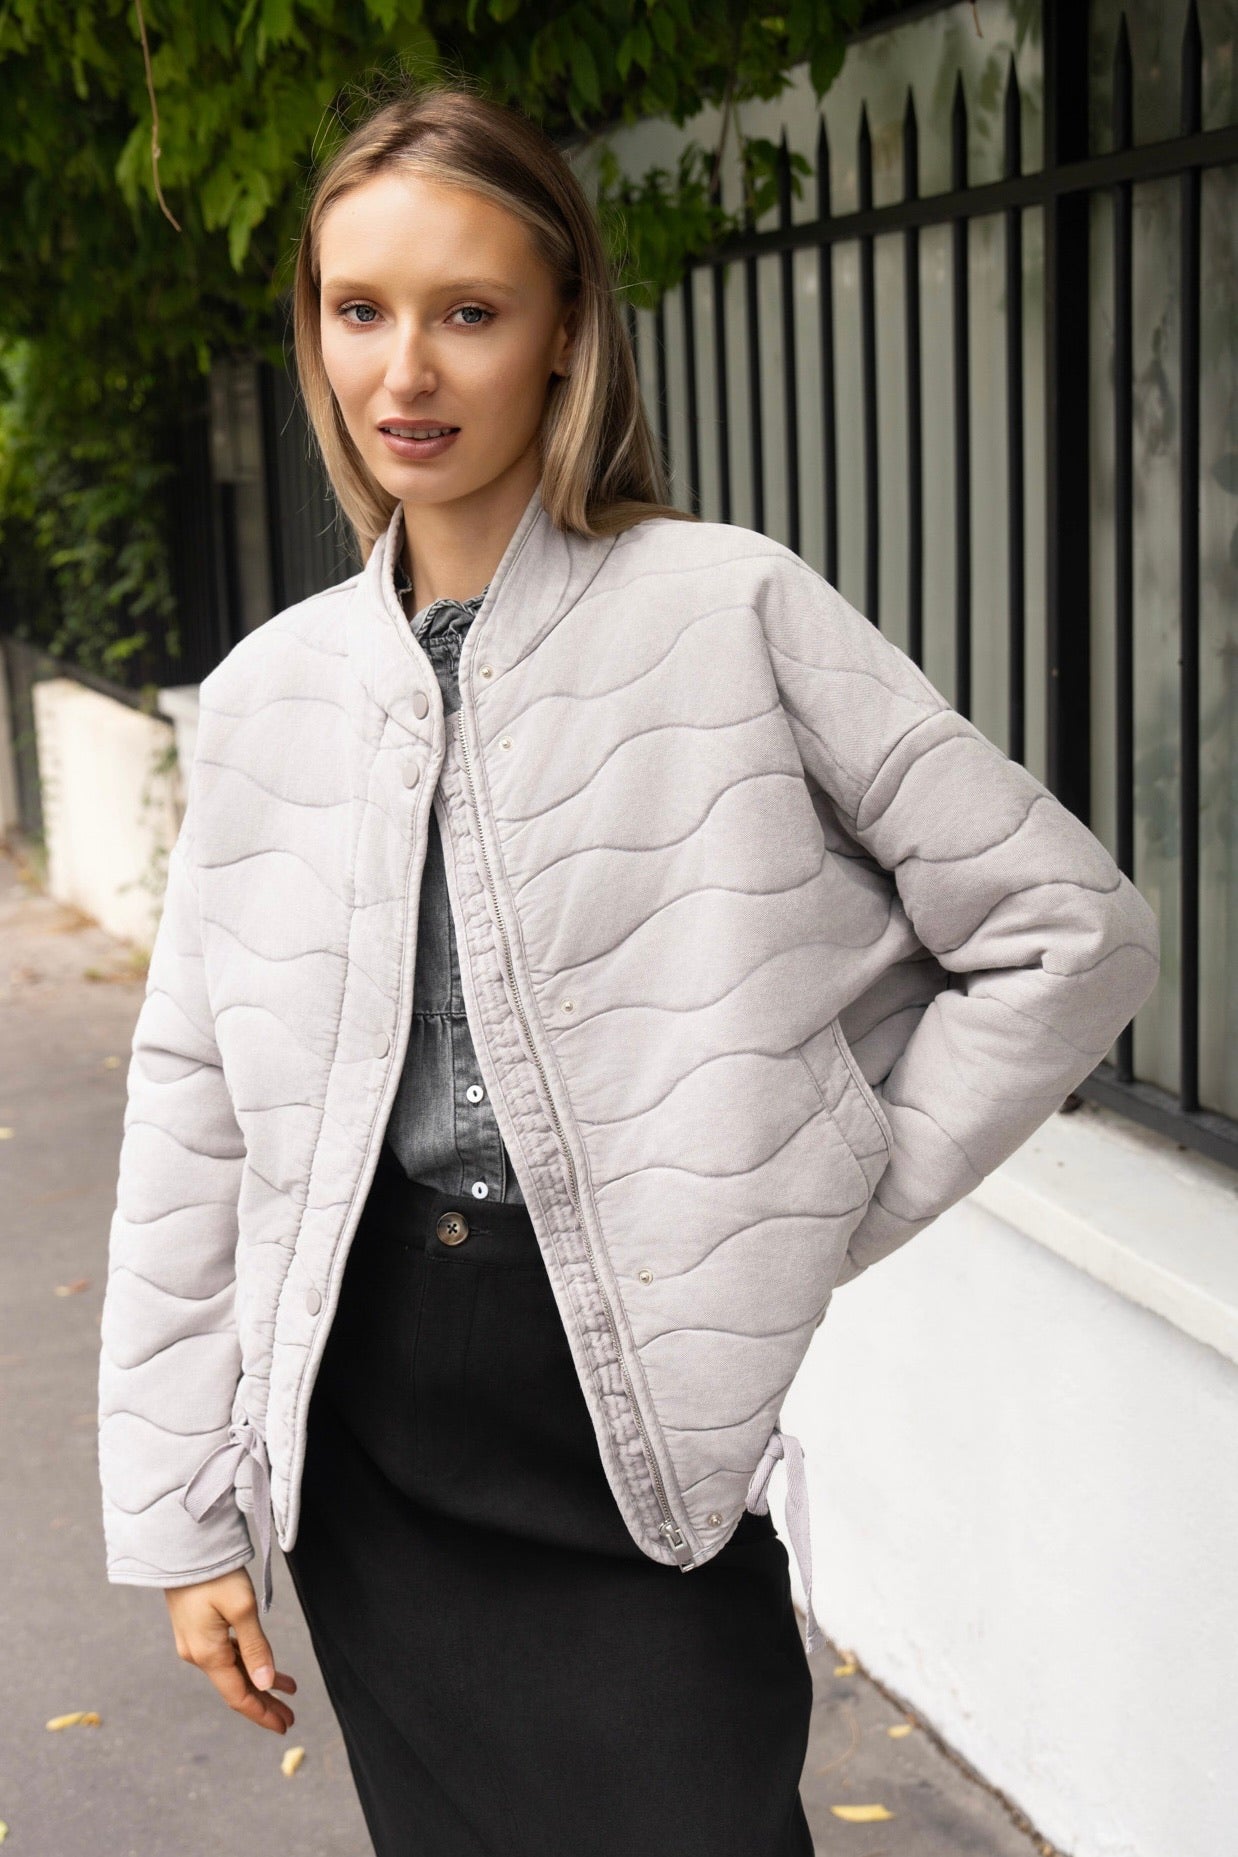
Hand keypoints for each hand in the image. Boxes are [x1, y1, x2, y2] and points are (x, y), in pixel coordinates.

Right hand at [164, 1567, 296, 1733]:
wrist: (182, 1547)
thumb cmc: (214, 1574)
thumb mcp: (242, 1608)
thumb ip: (256, 1648)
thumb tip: (266, 1684)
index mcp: (208, 1654)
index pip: (238, 1695)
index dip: (262, 1713)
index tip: (285, 1725)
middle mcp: (198, 1655)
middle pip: (236, 1687)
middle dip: (264, 1703)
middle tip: (290, 1718)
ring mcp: (195, 1643)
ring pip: (233, 1671)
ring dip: (259, 1682)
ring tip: (289, 1691)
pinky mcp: (197, 1630)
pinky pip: (226, 1655)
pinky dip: (248, 1663)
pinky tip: (265, 1666)